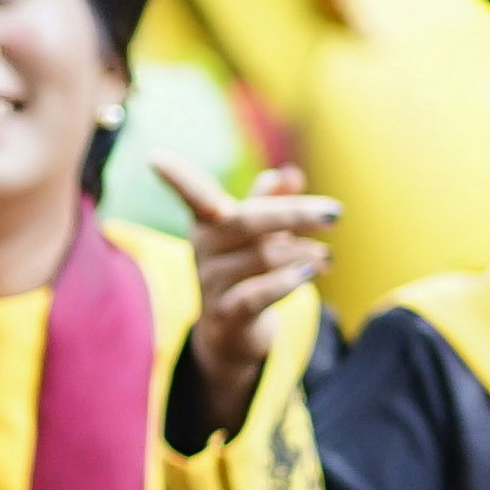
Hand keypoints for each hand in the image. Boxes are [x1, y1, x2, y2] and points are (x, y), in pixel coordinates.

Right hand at [157, 158, 339, 433]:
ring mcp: (211, 283)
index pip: (191, 193)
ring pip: (262, 257)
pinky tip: (309, 275)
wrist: (230, 333)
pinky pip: (258, 294)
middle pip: (247, 221)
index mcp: (207, 221)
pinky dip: (286, 282)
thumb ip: (271, 201)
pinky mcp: (225, 315)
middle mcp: (203, 249)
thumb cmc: (245, 270)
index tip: (154, 156)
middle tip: (335, 213)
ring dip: (301, 254)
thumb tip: (290, 174)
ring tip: (325, 257)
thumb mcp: (257, 233)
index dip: (175, 176)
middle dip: (294, 214)